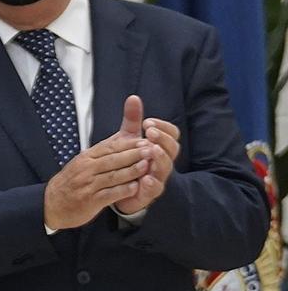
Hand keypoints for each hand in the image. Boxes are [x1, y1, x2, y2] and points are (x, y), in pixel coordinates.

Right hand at [44, 128, 152, 230]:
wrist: (52, 204)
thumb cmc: (72, 182)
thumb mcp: (84, 162)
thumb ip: (104, 151)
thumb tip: (124, 136)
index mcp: (86, 157)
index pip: (110, 147)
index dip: (128, 144)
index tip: (145, 140)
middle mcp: (86, 169)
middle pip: (113, 159)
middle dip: (133, 154)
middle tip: (151, 149)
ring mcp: (88, 185)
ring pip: (113, 176)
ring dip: (132, 171)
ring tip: (147, 166)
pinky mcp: (90, 201)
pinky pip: (109, 194)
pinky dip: (123, 191)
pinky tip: (135, 188)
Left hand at [112, 94, 179, 215]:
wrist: (118, 188)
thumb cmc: (129, 160)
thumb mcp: (129, 138)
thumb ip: (133, 120)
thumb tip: (133, 97)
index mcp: (160, 147)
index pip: (171, 134)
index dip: (163, 127)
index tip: (148, 122)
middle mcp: (162, 162)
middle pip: (172, 149)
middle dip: (162, 139)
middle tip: (150, 132)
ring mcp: (158, 177)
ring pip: (165, 168)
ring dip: (160, 158)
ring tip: (151, 150)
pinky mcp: (148, 193)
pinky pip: (154, 188)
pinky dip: (151, 183)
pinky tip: (146, 178)